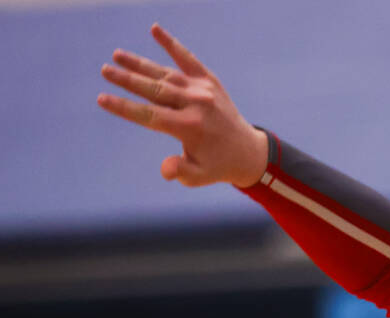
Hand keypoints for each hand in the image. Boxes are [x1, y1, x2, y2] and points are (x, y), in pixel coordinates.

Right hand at [97, 23, 267, 187]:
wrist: (247, 151)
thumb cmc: (216, 165)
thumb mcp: (198, 176)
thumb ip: (180, 171)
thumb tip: (166, 169)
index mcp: (190, 127)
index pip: (150, 115)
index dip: (124, 108)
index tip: (102, 99)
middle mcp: (196, 104)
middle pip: (154, 90)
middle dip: (128, 80)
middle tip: (104, 70)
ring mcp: (203, 90)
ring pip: (165, 74)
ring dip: (140, 64)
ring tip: (116, 55)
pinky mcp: (210, 81)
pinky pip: (188, 59)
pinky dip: (172, 45)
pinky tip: (155, 29)